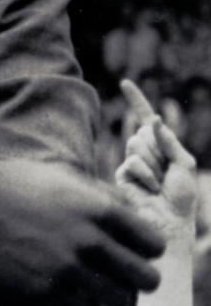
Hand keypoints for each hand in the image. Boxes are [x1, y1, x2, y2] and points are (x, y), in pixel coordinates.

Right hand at [0, 157, 165, 305]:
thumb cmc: (6, 183)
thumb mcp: (58, 177)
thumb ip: (97, 197)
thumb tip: (128, 214)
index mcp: (97, 207)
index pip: (152, 242)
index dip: (146, 252)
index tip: (135, 256)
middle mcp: (89, 239)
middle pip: (143, 278)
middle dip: (136, 283)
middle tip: (121, 282)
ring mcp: (66, 269)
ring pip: (115, 301)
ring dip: (105, 298)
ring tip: (87, 290)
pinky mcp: (44, 293)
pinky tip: (63, 297)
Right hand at [117, 77, 196, 240]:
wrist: (168, 223)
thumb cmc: (181, 198)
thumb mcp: (184, 164)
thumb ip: (170, 141)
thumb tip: (155, 120)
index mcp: (161, 147)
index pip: (146, 119)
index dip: (137, 101)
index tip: (125, 83)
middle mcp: (144, 152)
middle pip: (144, 132)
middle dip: (159, 150)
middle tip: (166, 174)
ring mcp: (131, 163)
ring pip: (137, 145)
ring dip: (154, 165)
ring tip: (158, 184)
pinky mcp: (122, 175)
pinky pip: (132, 162)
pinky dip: (146, 175)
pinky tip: (149, 190)